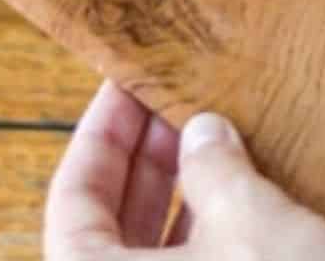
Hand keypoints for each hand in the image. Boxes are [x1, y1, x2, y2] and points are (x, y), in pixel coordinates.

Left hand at [44, 80, 324, 260]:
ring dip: (177, 191)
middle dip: (144, 156)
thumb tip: (202, 130)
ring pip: (146, 252)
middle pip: (105, 225)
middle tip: (177, 98)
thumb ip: (216, 166)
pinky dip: (202, 229)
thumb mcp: (251, 219)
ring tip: (213, 134)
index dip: (101, 132)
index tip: (126, 81)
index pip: (73, 198)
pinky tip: (238, 188)